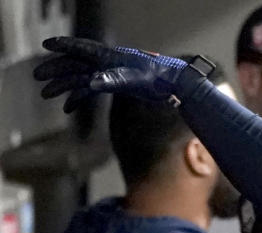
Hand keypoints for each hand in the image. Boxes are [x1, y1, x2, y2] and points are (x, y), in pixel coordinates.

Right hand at [33, 37, 192, 112]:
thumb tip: (91, 83)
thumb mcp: (133, 78)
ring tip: (45, 94)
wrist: (172, 84)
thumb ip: (112, 79)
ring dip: (63, 86)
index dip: (64, 46)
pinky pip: (90, 90)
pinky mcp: (115, 85)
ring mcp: (109, 74)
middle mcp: (105, 63)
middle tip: (37, 77)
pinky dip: (78, 98)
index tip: (46, 44)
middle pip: (75, 65)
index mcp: (108, 57)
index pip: (81, 49)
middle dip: (56, 70)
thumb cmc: (155, 77)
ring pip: (79, 78)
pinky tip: (68, 107)